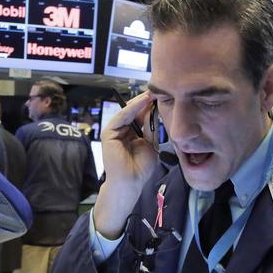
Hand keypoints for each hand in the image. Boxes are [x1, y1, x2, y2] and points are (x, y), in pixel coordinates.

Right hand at [94, 91, 157, 238]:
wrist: (130, 182)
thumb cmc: (140, 168)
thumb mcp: (150, 144)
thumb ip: (150, 128)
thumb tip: (156, 110)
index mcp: (131, 134)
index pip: (140, 116)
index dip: (150, 106)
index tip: (164, 97)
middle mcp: (122, 131)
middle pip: (133, 111)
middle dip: (145, 101)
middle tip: (159, 90)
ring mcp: (114, 131)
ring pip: (128, 112)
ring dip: (140, 102)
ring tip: (152, 93)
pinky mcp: (109, 133)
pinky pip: (121, 116)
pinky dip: (132, 108)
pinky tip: (143, 102)